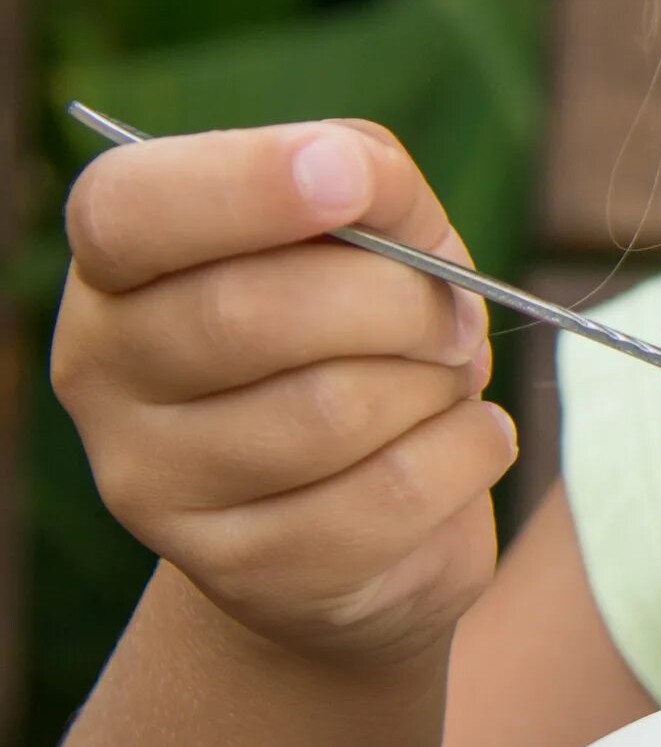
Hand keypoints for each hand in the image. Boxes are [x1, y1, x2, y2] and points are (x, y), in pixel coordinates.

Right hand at [52, 120, 517, 667]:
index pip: (128, 211)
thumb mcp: (371, 237)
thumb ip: (369, 183)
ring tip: (444, 382)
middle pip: (254, 313)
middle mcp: (104, 373)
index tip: (346, 176)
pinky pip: (389, 497)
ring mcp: (154, 484)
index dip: (244, 185)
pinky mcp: (239, 570)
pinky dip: (467, 454)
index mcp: (119, 266)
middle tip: (451, 316)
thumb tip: (362, 178)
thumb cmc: (360, 339)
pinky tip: (469, 440)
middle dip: (398, 302)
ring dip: (434, 384)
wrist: (360, 525)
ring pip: (331, 411)